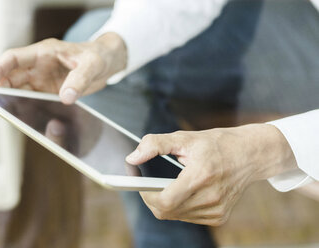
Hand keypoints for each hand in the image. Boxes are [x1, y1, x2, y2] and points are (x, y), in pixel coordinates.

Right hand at [0, 33, 126, 103]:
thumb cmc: (98, 56)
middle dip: (0, 90)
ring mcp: (43, 80)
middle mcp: (39, 66)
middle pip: (11, 77)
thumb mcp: (92, 65)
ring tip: (8, 115)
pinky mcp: (49, 92)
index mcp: (45, 52)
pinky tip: (26, 118)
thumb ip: (79, 80)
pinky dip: (28, 108)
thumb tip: (66, 98)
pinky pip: (34, 100)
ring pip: (20, 91)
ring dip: (13, 101)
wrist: (107, 63)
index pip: (14, 58)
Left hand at [126, 124, 296, 225]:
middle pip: (167, 211)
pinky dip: (181, 207)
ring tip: (171, 184)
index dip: (146, 195)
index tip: (140, 185)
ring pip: (176, 215)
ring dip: (167, 203)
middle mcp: (210, 197)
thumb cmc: (216, 144)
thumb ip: (155, 145)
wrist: (249, 154)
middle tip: (150, 184)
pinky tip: (186, 192)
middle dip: (153, 198)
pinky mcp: (220, 217)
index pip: (164, 200)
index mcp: (201, 175)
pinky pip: (188, 217)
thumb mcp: (184, 137)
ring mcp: (216, 210)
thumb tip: (132, 158)